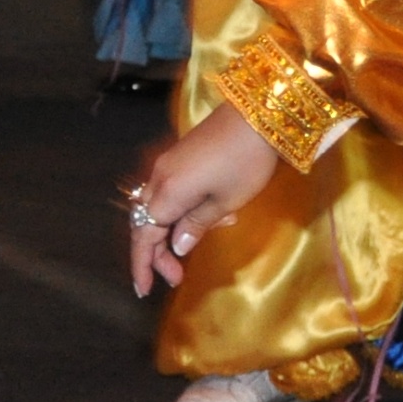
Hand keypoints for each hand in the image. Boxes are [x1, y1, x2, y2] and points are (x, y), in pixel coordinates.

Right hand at [125, 104, 279, 293]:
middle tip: (177, 275)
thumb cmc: (246, 162)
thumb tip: (177, 246)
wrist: (259, 112)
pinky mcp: (181, 156)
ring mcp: (169, 164)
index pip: (144, 236)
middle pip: (146, 223)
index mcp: (167, 193)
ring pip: (160, 207)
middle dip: (158, 252)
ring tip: (215, 231)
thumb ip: (196, 225)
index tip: (145, 289)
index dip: (143, 265)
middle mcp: (160, 177)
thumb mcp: (226, 202)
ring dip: (176, 229)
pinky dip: (185, 209)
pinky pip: (173, 191)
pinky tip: (218, 213)